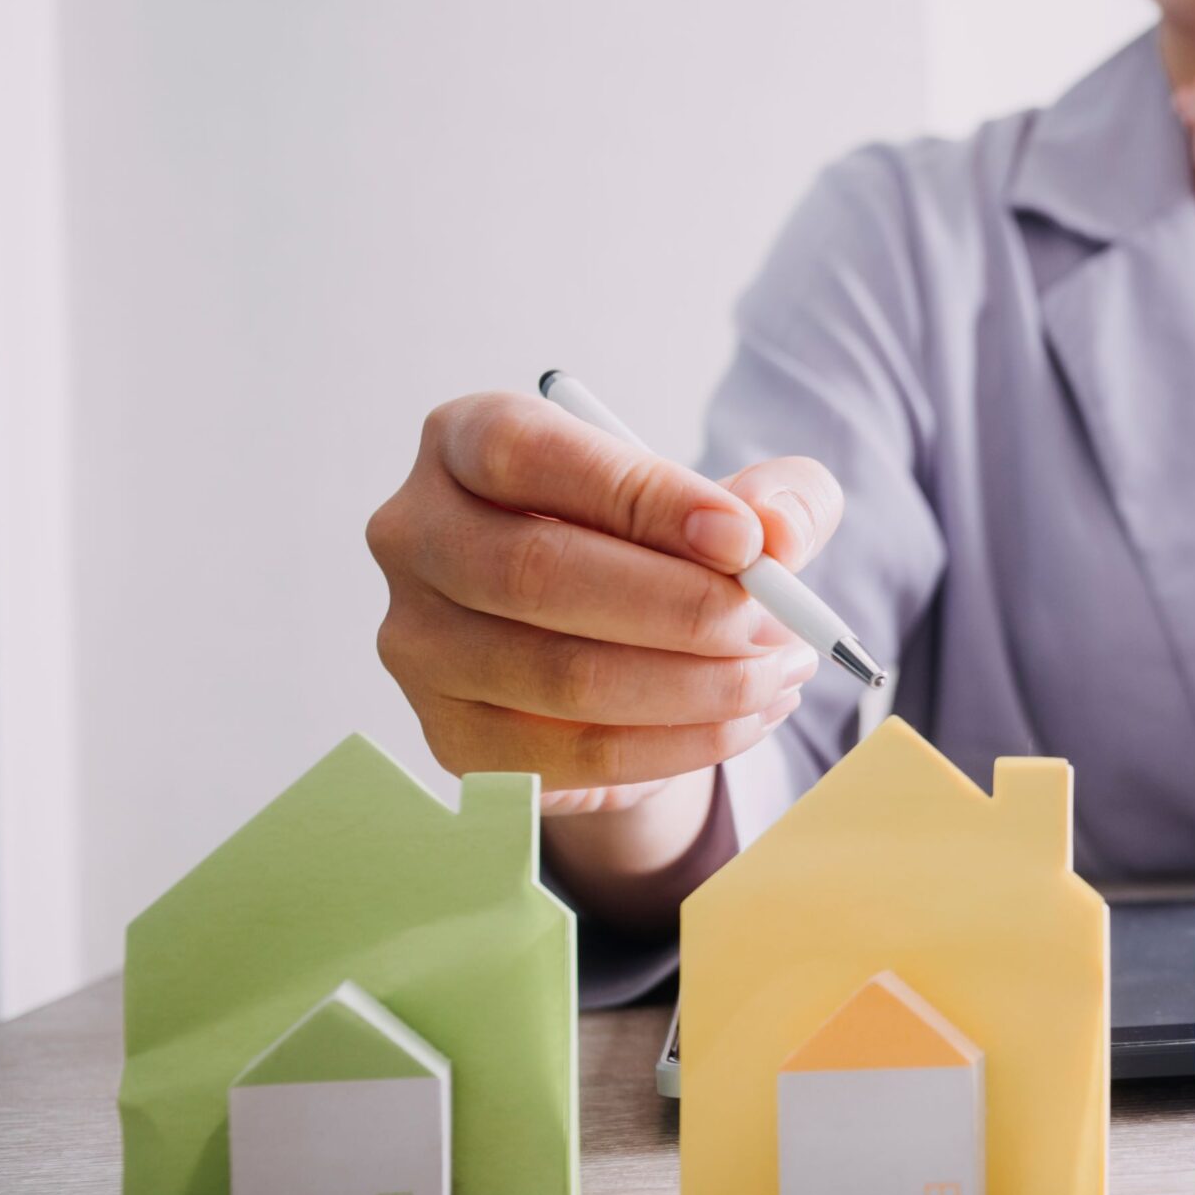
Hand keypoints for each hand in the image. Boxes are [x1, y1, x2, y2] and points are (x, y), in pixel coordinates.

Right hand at [367, 391, 841, 811]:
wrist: (617, 660)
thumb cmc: (663, 555)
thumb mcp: (730, 506)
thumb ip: (774, 500)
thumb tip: (778, 532)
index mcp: (462, 441)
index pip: (527, 454)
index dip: (641, 497)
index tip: (744, 540)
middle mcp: (414, 537)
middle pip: (535, 572)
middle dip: (681, 606)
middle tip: (775, 623)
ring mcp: (420, 646)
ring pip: (565, 675)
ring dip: (700, 684)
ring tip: (779, 671)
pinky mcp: (455, 740)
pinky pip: (581, 754)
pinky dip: (684, 743)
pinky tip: (746, 718)